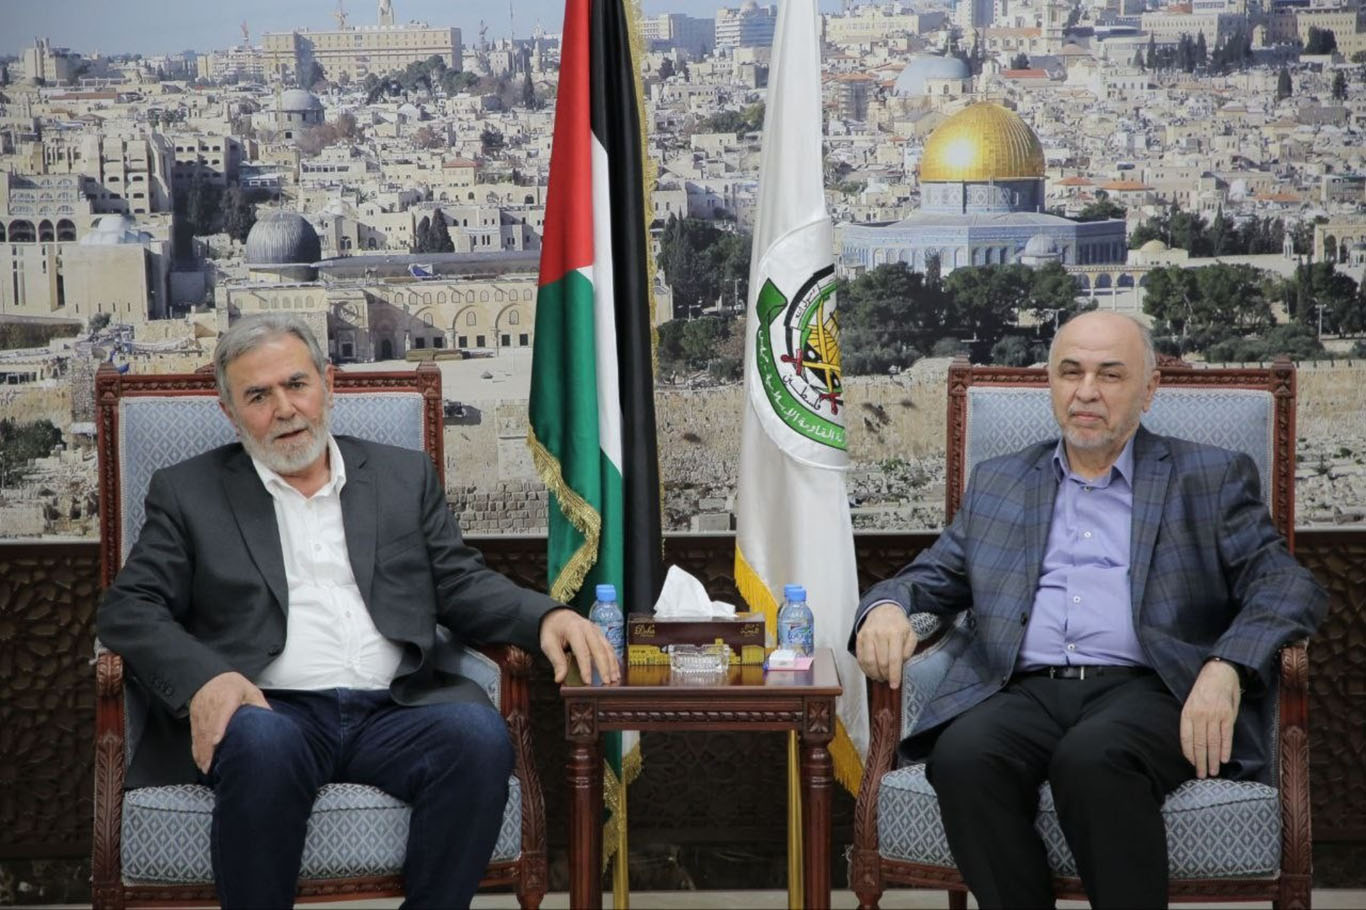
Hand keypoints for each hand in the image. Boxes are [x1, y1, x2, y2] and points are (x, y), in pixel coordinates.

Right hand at [189, 671, 269, 774]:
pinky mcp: (194, 716)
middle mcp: (211, 704)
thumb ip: (259, 705)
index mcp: (227, 696)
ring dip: (201, 751)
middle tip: (210, 765)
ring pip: (199, 732)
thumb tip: (271, 721)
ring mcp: (201, 711)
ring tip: (205, 766)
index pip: (221, 713)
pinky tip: (199, 759)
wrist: (210, 676)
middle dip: (207, 748)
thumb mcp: (250, 691)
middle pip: (208, 727)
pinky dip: (196, 747)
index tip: (216, 741)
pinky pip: (194, 733)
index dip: (217, 728)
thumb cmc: (234, 685)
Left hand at [540, 608, 620, 685]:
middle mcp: (588, 628)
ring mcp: (596, 631)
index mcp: (574, 629)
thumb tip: (560, 679)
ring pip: (607, 648)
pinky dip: (613, 660)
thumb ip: (556, 661)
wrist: (558, 616)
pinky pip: (609, 648)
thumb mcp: (548, 643)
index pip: (582, 651)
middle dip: (604, 667)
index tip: (587, 682)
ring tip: (614, 679)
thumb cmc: (552, 630)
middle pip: (599, 649)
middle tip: (607, 683)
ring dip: (612, 664)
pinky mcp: (600, 635)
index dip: (586, 667)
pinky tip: (615, 671)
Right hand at [855, 602, 918, 688]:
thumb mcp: (911, 635)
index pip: (893, 659)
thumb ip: (908, 651)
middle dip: (885, 675)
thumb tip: (900, 667)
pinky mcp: (859, 637)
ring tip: (879, 677)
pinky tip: (870, 672)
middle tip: (888, 680)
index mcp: (895, 633)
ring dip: (874, 674)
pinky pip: (860, 657)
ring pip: (868, 661)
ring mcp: (867, 635)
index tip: (894, 685)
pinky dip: (864, 668)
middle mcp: (880, 634)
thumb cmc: (899, 625)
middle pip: (881, 662)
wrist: (883, 609)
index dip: (894, 675)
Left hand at [1180, 659, 1241, 778]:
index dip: (1188, 753)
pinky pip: (1226, 735)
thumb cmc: (1203, 690)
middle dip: (1200, 761)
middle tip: (1201, 775)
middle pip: (1200, 743)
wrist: (1219, 673)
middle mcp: (1200, 715)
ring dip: (1213, 759)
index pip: (1186, 738)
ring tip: (1212, 771)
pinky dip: (1225, 749)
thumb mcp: (1191, 702)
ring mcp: (1214, 715)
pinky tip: (1223, 759)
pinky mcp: (1227, 715)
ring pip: (1213, 742)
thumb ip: (1192, 721)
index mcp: (1187, 712)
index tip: (1191, 764)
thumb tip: (1192, 742)